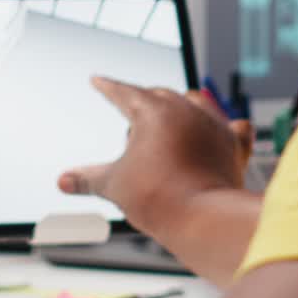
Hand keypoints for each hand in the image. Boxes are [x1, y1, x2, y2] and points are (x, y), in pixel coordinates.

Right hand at [58, 78, 253, 244]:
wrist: (202, 217)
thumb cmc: (159, 198)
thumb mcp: (114, 185)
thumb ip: (87, 179)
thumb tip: (63, 181)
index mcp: (152, 111)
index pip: (123, 92)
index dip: (107, 87)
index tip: (98, 80)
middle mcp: (185, 109)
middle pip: (158, 95)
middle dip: (143, 102)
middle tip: (131, 117)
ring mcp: (212, 125)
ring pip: (196, 102)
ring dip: (182, 106)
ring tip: (172, 118)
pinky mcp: (233, 146)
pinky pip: (233, 127)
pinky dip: (226, 127)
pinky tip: (226, 127)